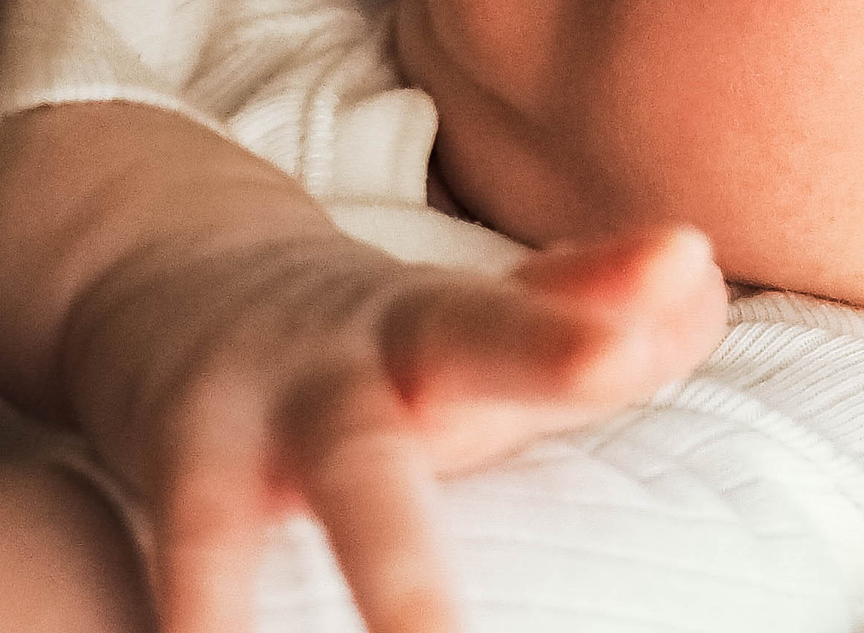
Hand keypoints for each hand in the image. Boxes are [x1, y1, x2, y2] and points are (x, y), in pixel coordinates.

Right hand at [0, 106, 725, 632]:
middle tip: (618, 360)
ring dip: (399, 556)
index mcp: (462, 324)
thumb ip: (584, 305)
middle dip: (551, 351)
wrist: (164, 268)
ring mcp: (282, 392)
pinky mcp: (186, 449)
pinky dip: (209, 604)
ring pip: (351, 467)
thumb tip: (700, 277)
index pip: (565, 302)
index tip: (691, 265)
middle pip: (473, 337)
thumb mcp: (466, 322)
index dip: (628, 297)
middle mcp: (386, 343)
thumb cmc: (360, 341)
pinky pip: (199, 538)